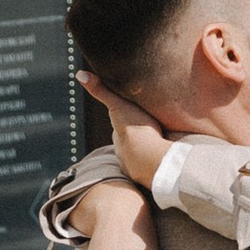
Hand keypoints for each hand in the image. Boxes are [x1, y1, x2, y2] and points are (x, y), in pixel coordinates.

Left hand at [78, 72, 172, 190]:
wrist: (152, 159)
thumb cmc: (135, 131)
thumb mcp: (118, 105)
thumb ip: (101, 90)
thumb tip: (79, 74)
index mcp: (119, 138)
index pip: (121, 129)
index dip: (127, 122)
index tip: (136, 116)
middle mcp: (126, 155)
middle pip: (132, 144)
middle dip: (140, 138)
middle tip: (152, 129)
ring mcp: (139, 168)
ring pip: (144, 157)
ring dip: (151, 152)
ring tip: (163, 144)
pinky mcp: (153, 176)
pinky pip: (156, 167)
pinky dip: (161, 162)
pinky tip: (170, 159)